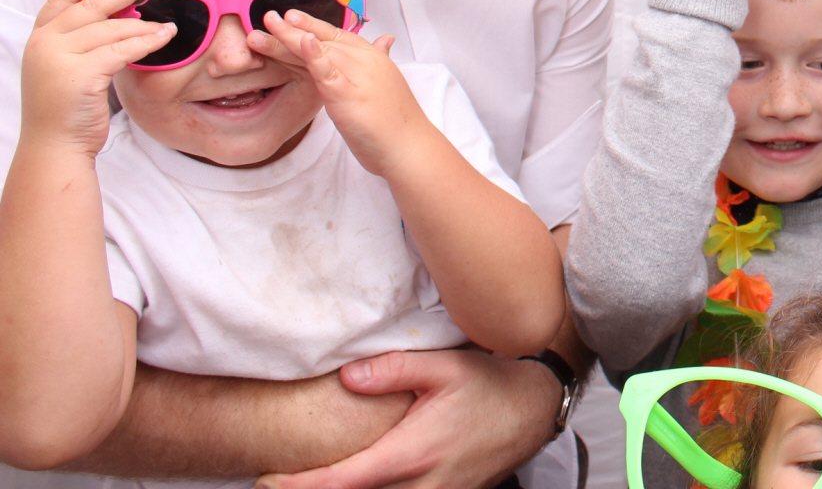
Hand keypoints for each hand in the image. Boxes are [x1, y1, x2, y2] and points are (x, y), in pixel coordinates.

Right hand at [21, 0, 170, 155]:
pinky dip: (147, 42)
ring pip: (112, 29)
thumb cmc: (65, 108)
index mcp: (40, 38)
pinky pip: (122, 50)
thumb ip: (80, 42)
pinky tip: (165, 37)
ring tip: (168, 24)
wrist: (54, 145)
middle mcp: (46, 43)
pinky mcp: (81, 73)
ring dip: (145, 25)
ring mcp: (60, 57)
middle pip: (92, 6)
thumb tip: (119, 17)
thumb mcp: (64, 67)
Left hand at [247, 11, 417, 177]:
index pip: (337, 35)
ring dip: (290, 37)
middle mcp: (364, 60)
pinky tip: (302, 40)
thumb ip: (381, 58)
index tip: (292, 16)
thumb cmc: (397, 120)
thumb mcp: (387, 81)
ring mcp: (355, 75)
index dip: (313, 24)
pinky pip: (326, 71)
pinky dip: (314, 54)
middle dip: (293, 28)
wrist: (408, 145)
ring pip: (318, 50)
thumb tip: (386, 39)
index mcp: (372, 57)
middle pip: (323, 39)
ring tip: (268, 25)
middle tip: (268, 17)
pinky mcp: (346, 93)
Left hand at [255, 349, 560, 488]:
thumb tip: (346, 376)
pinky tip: (360, 480)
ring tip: (315, 479)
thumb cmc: (492, 384)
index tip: (266, 481)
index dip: (298, 487)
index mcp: (412, 453)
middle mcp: (421, 486)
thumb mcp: (445, 366)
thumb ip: (393, 369)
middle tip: (279, 481)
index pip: (340, 483)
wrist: (535, 409)